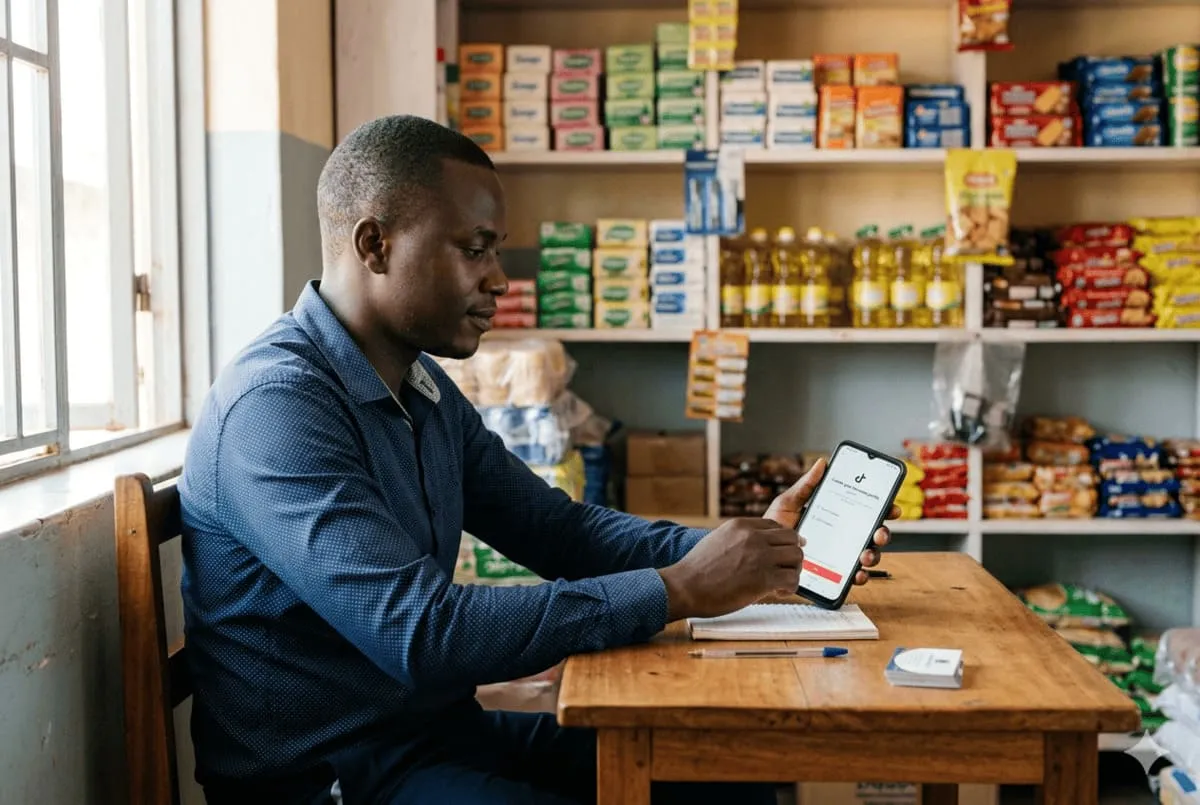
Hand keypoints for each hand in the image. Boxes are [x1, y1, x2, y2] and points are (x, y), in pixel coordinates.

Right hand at [658, 518, 804, 620]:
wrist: (684, 587)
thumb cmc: (697, 570)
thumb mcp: (718, 540)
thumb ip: (738, 539)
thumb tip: (755, 548)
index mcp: (741, 525)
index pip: (776, 525)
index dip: (783, 540)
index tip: (783, 552)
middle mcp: (753, 537)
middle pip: (792, 538)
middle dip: (791, 554)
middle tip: (785, 568)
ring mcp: (760, 557)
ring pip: (797, 557)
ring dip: (793, 571)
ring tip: (782, 582)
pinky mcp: (764, 579)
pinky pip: (792, 580)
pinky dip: (790, 588)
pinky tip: (779, 593)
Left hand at [763, 457, 896, 586]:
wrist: (760, 553)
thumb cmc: (776, 526)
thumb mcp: (789, 503)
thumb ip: (806, 486)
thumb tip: (822, 462)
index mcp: (838, 517)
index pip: (866, 511)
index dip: (884, 508)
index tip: (892, 506)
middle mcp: (843, 537)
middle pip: (872, 534)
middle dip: (883, 533)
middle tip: (879, 532)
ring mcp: (840, 556)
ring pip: (867, 556)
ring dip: (873, 556)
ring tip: (865, 555)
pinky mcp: (833, 575)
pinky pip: (852, 578)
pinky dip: (860, 577)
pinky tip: (857, 574)